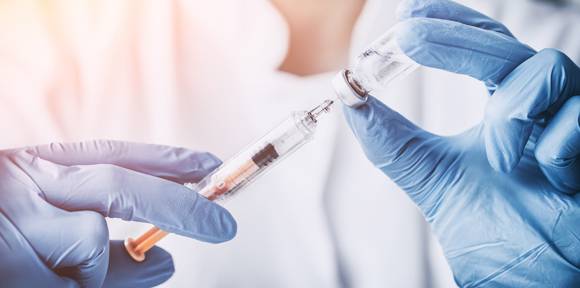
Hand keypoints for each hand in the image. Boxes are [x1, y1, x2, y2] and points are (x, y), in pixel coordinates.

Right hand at [0, 140, 235, 286]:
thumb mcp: (40, 221)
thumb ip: (106, 246)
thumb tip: (166, 261)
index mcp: (33, 166)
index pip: (114, 153)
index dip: (168, 160)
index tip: (212, 168)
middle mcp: (20, 185)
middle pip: (118, 187)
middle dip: (178, 205)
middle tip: (222, 224)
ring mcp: (8, 225)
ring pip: (89, 247)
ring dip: (91, 273)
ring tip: (54, 272)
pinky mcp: (4, 270)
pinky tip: (41, 279)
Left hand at [344, 0, 579, 285]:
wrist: (528, 281)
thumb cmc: (493, 231)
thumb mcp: (430, 175)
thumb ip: (391, 139)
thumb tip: (348, 96)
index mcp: (504, 106)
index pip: (480, 43)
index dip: (449, 21)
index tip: (409, 14)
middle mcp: (540, 105)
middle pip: (505, 46)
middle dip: (457, 40)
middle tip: (410, 37)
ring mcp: (571, 122)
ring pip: (547, 70)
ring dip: (510, 112)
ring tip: (497, 156)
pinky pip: (579, 119)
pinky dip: (553, 145)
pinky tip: (544, 174)